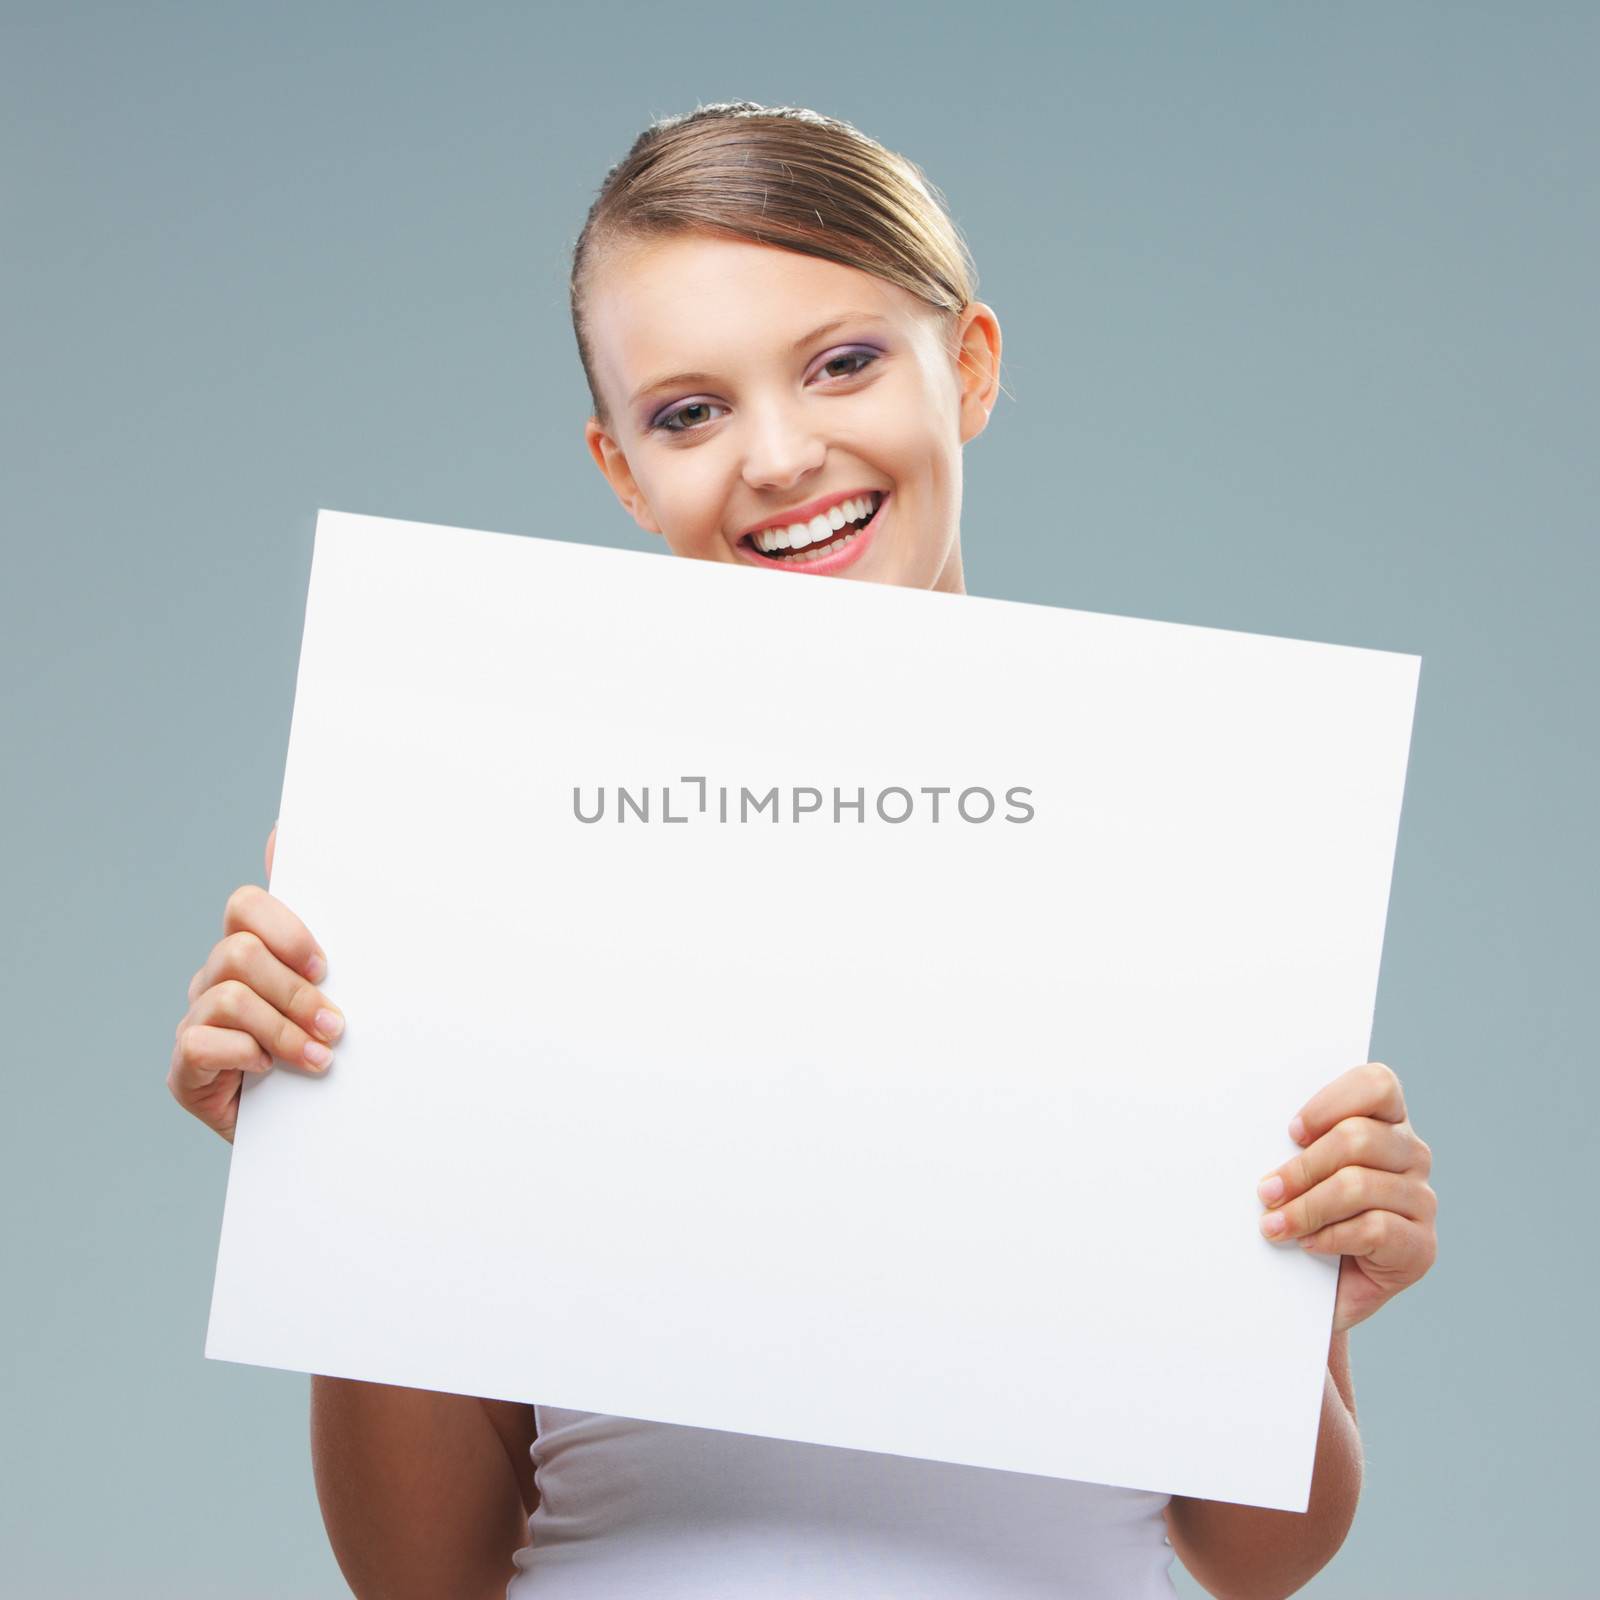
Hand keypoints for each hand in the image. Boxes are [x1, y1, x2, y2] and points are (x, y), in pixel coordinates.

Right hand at [167, 823, 344, 1142]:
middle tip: (335, 1026)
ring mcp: (196, 1021)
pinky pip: (200, 1041)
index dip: (285, 929)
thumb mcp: (342, 996)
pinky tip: (270, 1071)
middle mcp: (215, 979)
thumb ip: (333, 944)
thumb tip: (294, 844)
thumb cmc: (327, 1050)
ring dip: (283, 1029)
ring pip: (228, 996)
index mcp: (252, 952)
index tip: (326, 967)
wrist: (312, 1130)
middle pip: (238, 951)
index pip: (246, 905)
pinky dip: (245, 1054)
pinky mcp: (184, 1067)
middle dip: (295, 991)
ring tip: (321, 1058)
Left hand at [1255, 1061, 1435, 1332]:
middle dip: (1302, 1167)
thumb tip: (1257, 1135)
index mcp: (1387, 1122)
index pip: (1377, 1085)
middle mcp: (1412, 1156)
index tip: (1292, 1133)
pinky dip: (1330, 1237)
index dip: (1332, 1103)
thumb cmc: (1302, 1215)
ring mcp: (1422, 1201)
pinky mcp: (1421, 1247)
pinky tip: (1309, 1245)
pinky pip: (1374, 1229)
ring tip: (1274, 1225)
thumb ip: (1296, 1146)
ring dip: (1306, 1207)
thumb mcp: (1297, 1172)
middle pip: (1358, 1138)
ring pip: (1359, 1185)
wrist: (1316, 1289)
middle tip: (1266, 1191)